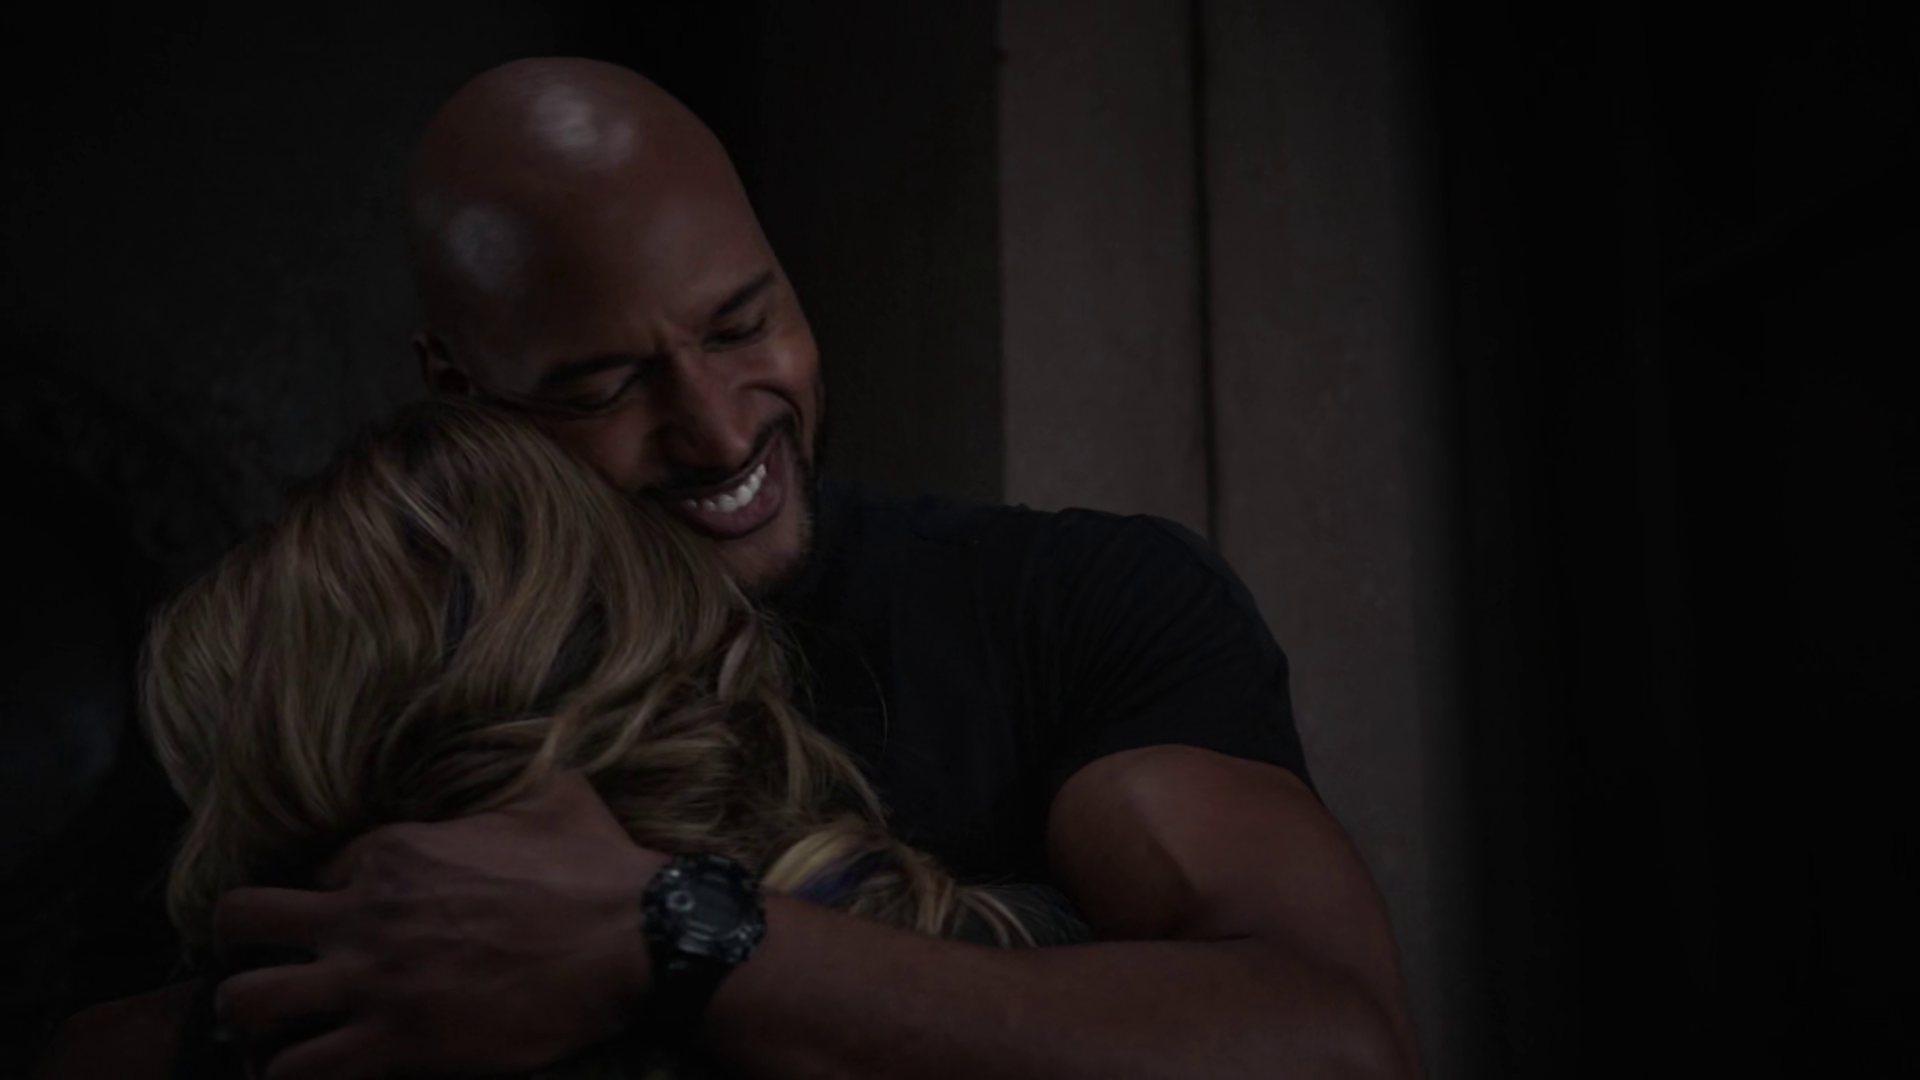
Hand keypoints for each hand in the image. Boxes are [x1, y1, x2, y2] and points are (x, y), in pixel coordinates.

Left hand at [212, 772, 665, 1079]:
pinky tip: (316, 1071)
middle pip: (242, 920)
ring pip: (246, 1002)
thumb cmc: (598, 868)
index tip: (357, 915)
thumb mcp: (555, 794)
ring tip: (282, 1028)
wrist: (635, 941)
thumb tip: (526, 760)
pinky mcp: (393, 1045)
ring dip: (256, 1019)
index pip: (317, 869)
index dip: (333, 893)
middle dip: (245, 942)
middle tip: (276, 963)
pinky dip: (295, 1075)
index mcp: (397, 848)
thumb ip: (513, 783)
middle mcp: (366, 911)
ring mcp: (372, 982)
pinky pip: (297, 1073)